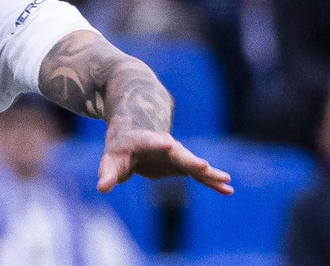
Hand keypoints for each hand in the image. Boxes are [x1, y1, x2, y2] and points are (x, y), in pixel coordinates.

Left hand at [99, 126, 232, 194]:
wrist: (134, 139)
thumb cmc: (119, 150)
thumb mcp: (110, 161)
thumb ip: (108, 174)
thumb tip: (102, 188)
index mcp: (145, 141)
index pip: (152, 141)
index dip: (159, 143)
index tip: (169, 143)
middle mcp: (166, 146)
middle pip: (179, 154)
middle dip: (191, 160)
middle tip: (204, 166)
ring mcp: (178, 156)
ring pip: (195, 166)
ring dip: (210, 174)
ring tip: (227, 181)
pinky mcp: (184, 166)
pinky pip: (200, 175)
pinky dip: (212, 182)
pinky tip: (227, 190)